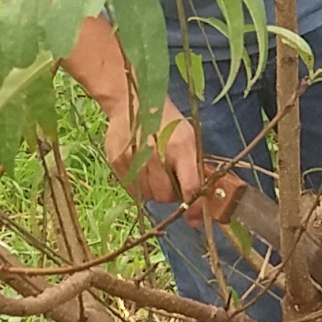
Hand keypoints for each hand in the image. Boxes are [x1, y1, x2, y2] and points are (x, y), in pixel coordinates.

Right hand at [105, 97, 239, 223]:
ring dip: (155, 191)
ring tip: (156, 172)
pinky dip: (140, 186)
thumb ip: (194, 166)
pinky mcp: (117, 162)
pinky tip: (142, 170)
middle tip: (172, 182)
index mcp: (180, 146)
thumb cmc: (167, 121)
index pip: (190, 187)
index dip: (195, 208)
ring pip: (148, 196)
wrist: (132, 102)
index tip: (195, 220)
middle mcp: (156, 154)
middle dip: (172, 195)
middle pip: (165, 196)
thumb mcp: (188, 137)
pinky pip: (132, 190)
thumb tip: (203, 198)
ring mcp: (134, 158)